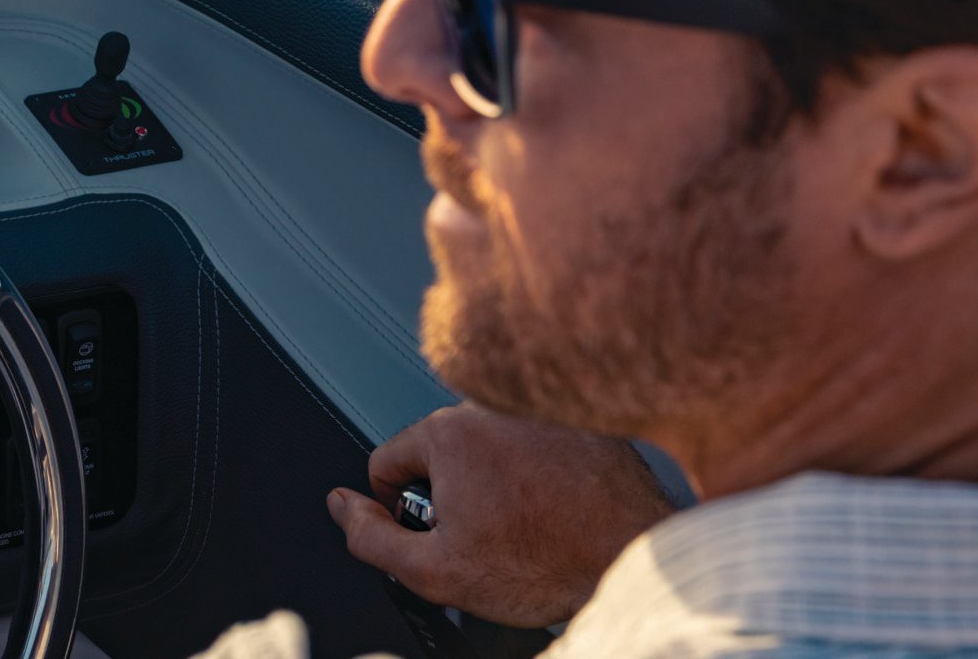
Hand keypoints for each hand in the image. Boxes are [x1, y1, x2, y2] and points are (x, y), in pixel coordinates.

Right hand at [326, 404, 673, 627]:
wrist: (634, 558)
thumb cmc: (548, 563)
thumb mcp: (437, 571)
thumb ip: (373, 538)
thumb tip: (343, 506)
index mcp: (449, 432)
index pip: (387, 464)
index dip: (402, 513)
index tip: (440, 536)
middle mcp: (491, 406)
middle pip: (440, 454)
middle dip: (453, 497)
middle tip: (490, 538)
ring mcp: (538, 409)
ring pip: (489, 450)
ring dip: (496, 484)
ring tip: (530, 526)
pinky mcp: (580, 421)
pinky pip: (535, 446)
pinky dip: (539, 475)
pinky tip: (557, 510)